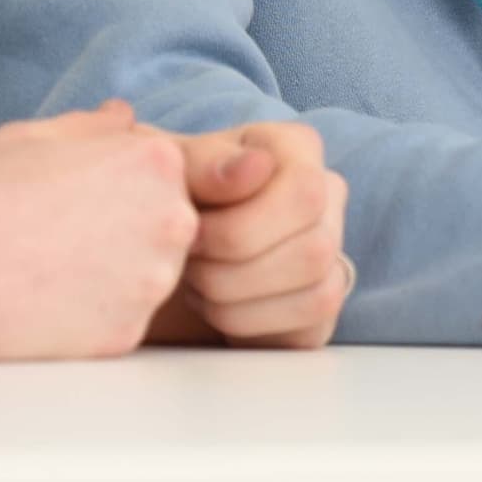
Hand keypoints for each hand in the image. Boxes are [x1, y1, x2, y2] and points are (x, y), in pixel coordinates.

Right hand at [0, 100, 196, 360]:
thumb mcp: (34, 137)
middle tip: (62, 235)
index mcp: (157, 162)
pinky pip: (121, 321)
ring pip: (149, 278)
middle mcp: (172, 220)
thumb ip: (92, 127)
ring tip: (50, 268)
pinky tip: (46, 302)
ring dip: (115, 275)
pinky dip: (92, 316)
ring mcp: (152, 282)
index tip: (83, 198)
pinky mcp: (126, 335)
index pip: (173, 175)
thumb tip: (123, 117)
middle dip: (129, 232)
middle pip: (170, 228)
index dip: (126, 187)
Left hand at [150, 121, 355, 348]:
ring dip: (236, 300)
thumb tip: (256, 166)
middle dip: (231, 270)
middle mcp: (326, 196)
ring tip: (195, 282)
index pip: (304, 193)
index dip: (237, 226)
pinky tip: (214, 306)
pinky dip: (248, 327)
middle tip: (186, 262)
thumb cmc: (162, 194)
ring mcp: (330, 252)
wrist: (151, 240)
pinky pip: (308, 331)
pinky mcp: (318, 306)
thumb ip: (206, 162)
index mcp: (295, 149)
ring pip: (318, 296)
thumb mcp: (168, 169)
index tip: (187, 232)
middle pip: (314, 250)